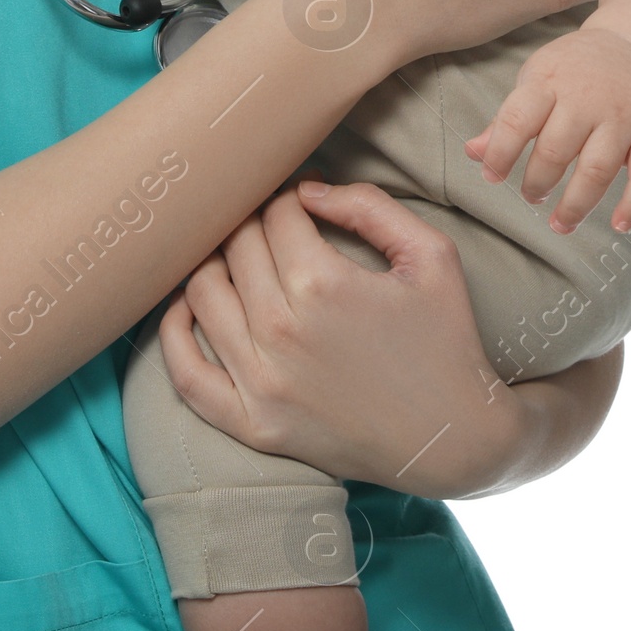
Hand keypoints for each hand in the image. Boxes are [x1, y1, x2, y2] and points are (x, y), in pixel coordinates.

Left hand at [159, 180, 520, 496]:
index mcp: (323, 284)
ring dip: (214, 261)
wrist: (456, 440)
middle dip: (253, 223)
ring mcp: (260, 384)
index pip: (275, 214)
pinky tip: (187, 304)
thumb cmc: (445, 340)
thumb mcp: (430, 255)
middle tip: (270, 224)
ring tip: (236, 255)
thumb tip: (306, 189)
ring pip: (202, 292)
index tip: (300, 202)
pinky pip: (186, 374)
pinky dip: (174, 333)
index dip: (287, 197)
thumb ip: (369, 206)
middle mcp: (281, 332)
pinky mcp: (252, 425)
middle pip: (236, 245)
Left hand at [463, 26, 630, 233]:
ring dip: (577, 204)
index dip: (501, 153)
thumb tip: (472, 153)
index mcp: (549, 83)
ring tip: (559, 223)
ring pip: (599, 168)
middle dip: (538, 182)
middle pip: (556, 150)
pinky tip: (621, 224)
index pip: (518, 120)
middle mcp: (587, 100)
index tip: (491, 177)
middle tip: (531, 197)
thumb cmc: (571, 72)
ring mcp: (624, 117)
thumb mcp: (534, 81)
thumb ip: (506, 120)